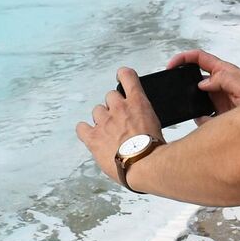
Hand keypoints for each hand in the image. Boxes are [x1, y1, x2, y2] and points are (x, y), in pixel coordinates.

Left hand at [75, 67, 164, 181]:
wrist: (145, 165)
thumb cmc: (154, 150)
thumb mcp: (158, 126)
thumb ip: (146, 118)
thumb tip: (144, 121)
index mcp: (138, 103)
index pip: (127, 76)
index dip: (123, 75)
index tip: (121, 76)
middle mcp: (119, 108)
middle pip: (110, 96)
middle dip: (114, 106)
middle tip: (121, 120)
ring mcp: (104, 122)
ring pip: (97, 111)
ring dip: (102, 119)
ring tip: (110, 132)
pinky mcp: (93, 137)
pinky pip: (81, 128)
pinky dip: (85, 130)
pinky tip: (91, 135)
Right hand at [167, 48, 239, 115]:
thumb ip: (225, 79)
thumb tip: (203, 83)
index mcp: (228, 73)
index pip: (202, 59)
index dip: (185, 58)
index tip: (172, 66)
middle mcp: (222, 86)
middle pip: (196, 78)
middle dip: (184, 81)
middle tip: (174, 87)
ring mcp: (220, 103)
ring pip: (198, 100)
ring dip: (192, 103)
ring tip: (189, 106)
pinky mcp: (220, 119)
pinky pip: (203, 119)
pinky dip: (200, 121)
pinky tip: (205, 122)